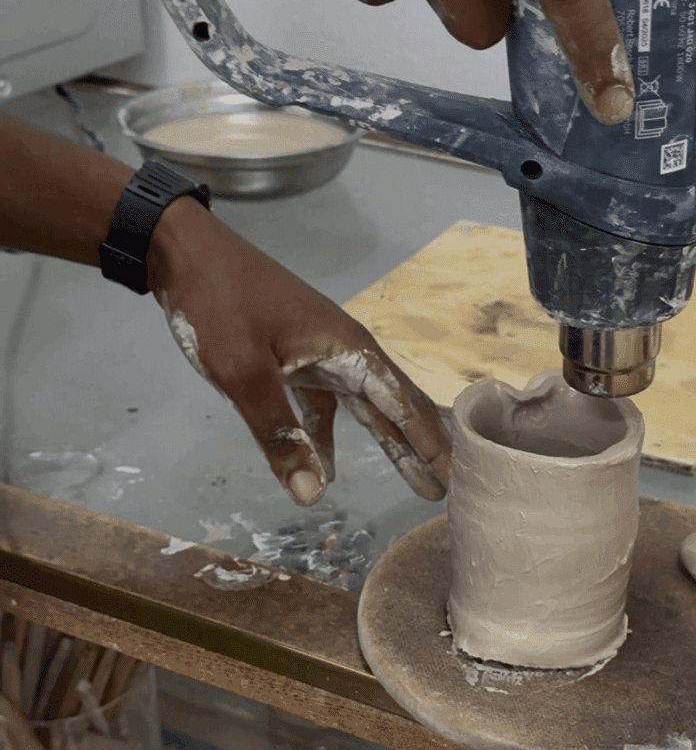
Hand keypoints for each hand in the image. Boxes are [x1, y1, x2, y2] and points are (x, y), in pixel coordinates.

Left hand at [148, 198, 450, 505]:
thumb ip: (279, 434)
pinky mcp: (295, 357)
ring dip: (387, 443)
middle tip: (449, 486)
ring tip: (415, 480)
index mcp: (348, 348)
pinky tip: (327, 466)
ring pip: (365, 406)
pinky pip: (325, 403)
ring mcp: (321, 352)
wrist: (185, 253)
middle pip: (394, 405)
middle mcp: (346, 350)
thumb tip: (312, 496)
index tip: (456, 474)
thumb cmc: (218, 303)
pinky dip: (328, 435)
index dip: (431, 441)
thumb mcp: (244, 372)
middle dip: (421, 446)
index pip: (403, 402)